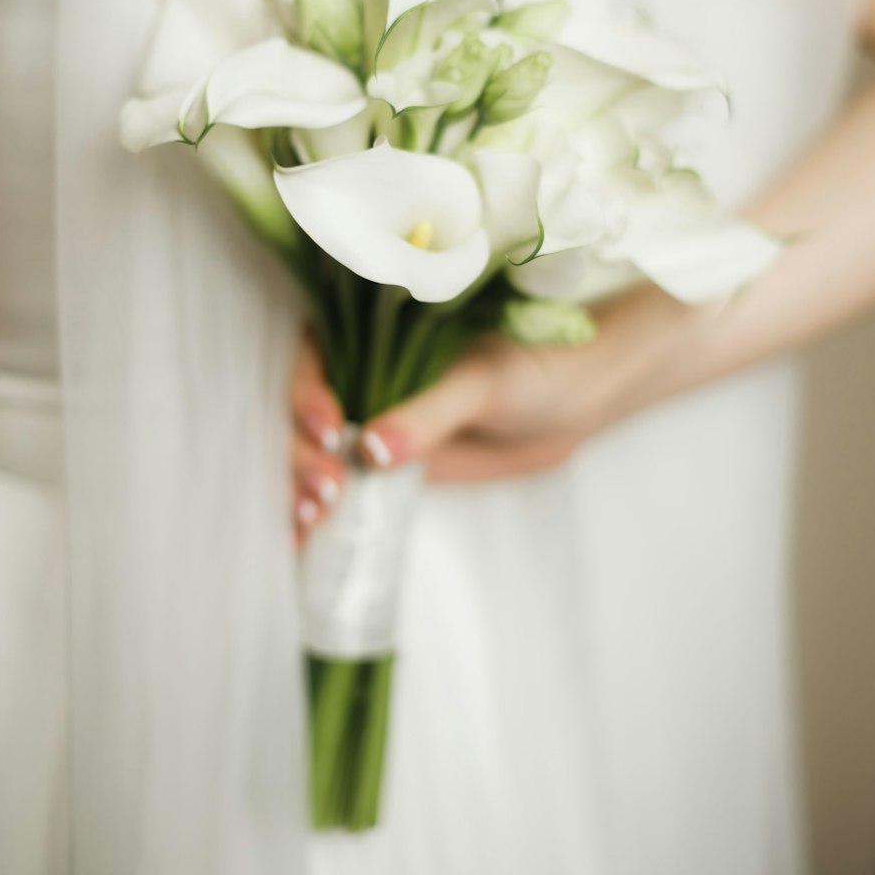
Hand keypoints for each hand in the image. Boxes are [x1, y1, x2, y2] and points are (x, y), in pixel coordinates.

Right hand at [289, 311, 637, 544]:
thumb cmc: (533, 370)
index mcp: (373, 332)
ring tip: (312, 520)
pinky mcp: (387, 464)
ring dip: (302, 487)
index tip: (331, 431)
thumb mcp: (480, 385)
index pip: (316, 359)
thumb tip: (368, 450)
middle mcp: (361, 373)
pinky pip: (343, 487)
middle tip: (328, 491)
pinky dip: (319, 513)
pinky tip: (304, 542)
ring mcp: (370, 421)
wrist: (572, 404)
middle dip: (303, 454)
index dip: (309, 396)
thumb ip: (428, 413)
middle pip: (305, 415)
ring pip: (315, 455)